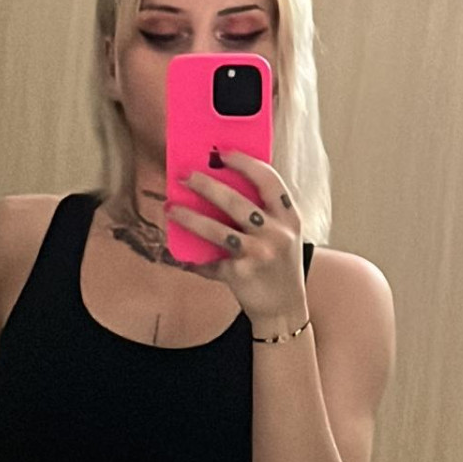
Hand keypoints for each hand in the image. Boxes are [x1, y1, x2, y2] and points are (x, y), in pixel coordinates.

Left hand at [166, 149, 308, 324]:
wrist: (286, 308)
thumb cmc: (279, 266)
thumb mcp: (283, 235)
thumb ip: (264, 213)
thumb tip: (221, 187)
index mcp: (290, 217)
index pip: (269, 181)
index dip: (245, 163)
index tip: (223, 153)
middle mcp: (277, 234)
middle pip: (237, 202)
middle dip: (207, 185)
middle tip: (185, 175)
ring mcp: (259, 255)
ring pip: (218, 231)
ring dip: (191, 218)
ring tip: (172, 208)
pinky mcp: (242, 274)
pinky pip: (212, 262)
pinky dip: (196, 261)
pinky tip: (182, 257)